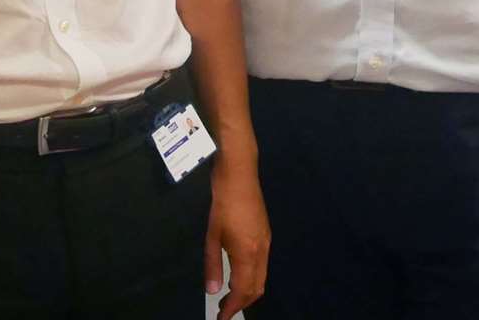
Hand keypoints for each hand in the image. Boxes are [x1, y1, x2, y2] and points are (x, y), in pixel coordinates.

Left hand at [205, 163, 268, 318]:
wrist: (240, 173)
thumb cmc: (222, 202)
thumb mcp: (212, 234)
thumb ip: (213, 264)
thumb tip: (212, 290)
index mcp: (248, 253)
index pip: (244, 291)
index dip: (233, 308)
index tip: (222, 318)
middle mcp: (262, 252)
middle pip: (257, 288)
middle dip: (242, 303)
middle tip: (224, 311)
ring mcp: (266, 242)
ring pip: (261, 278)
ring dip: (248, 291)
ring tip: (230, 297)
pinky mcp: (266, 234)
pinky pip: (263, 265)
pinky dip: (252, 277)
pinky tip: (239, 275)